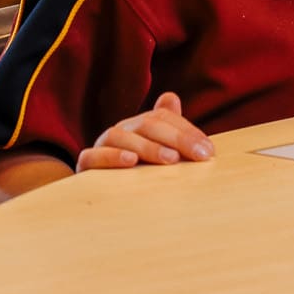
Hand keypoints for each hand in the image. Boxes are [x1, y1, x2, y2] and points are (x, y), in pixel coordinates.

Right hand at [76, 92, 214, 169]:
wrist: (108, 196)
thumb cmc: (143, 172)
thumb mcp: (161, 151)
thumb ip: (172, 128)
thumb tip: (170, 97)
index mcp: (140, 124)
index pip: (163, 117)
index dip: (187, 131)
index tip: (208, 151)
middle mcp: (122, 130)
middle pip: (147, 124)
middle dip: (177, 138)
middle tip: (198, 155)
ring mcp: (101, 144)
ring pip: (121, 137)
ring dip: (148, 147)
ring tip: (170, 159)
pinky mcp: (86, 164)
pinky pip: (93, 156)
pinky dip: (112, 157)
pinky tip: (131, 161)